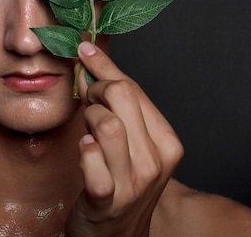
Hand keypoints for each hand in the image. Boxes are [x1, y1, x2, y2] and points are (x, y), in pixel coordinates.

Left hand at [65, 42, 183, 236]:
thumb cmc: (120, 182)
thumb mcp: (129, 142)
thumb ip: (114, 103)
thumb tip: (90, 61)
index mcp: (167, 142)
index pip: (134, 88)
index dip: (104, 67)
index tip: (85, 50)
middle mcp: (155, 161)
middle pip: (121, 96)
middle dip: (95, 90)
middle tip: (87, 101)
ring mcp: (133, 182)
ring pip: (106, 123)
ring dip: (87, 120)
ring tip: (86, 132)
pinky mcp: (107, 200)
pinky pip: (91, 159)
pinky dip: (84, 150)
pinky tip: (84, 150)